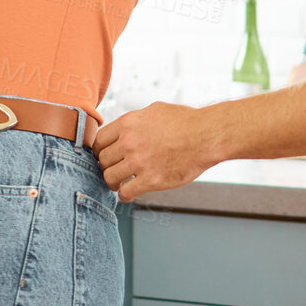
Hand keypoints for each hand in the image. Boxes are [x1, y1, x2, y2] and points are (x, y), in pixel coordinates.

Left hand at [93, 101, 216, 202]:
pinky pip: (126, 192)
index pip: (99, 140)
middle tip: (113, 170)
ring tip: (119, 183)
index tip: (105, 155)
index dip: (100, 150)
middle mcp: (129, 142)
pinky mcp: (151, 180)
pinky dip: (124, 195)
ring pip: (110, 177)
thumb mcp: (154, 110)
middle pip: (102, 160)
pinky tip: (128, 193)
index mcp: (128, 123)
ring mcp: (139, 162)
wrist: (206, 136)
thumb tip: (124, 128)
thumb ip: (135, 120)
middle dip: (106, 166)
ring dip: (113, 182)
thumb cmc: (185, 121)